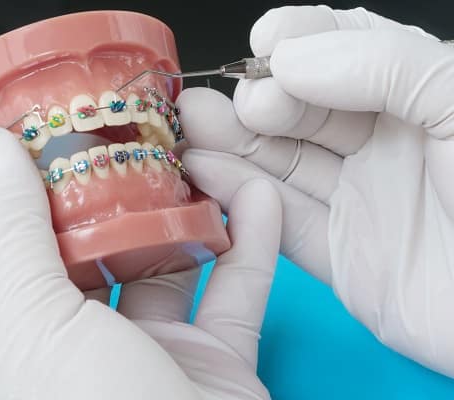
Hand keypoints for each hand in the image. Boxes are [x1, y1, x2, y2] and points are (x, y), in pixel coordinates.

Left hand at [0, 127, 281, 398]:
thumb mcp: (33, 328)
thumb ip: (9, 237)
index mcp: (9, 354)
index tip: (25, 153)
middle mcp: (74, 356)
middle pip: (82, 257)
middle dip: (102, 196)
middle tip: (119, 137)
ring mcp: (146, 362)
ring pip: (163, 267)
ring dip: (182, 214)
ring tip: (192, 155)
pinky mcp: (212, 370)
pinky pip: (234, 294)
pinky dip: (250, 245)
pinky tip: (256, 197)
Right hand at [177, 5, 453, 376]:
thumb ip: (385, 66)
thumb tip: (290, 60)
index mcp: (418, 100)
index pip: (348, 53)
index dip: (302, 41)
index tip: (264, 43)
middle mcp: (383, 146)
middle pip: (302, 111)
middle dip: (254, 100)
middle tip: (212, 100)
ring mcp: (358, 201)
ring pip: (282, 164)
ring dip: (233, 145)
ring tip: (193, 129)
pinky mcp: (340, 255)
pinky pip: (280, 220)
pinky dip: (241, 198)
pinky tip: (208, 175)